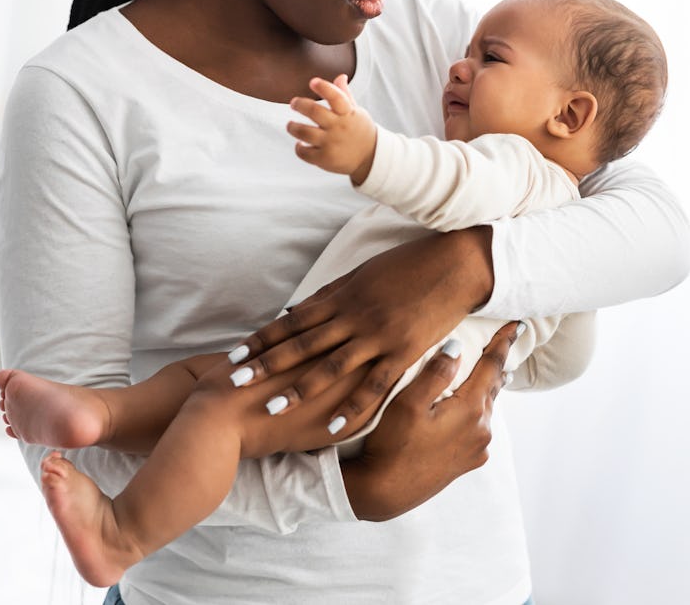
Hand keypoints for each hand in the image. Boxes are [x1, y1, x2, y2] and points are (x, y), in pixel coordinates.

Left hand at [227, 227, 493, 434]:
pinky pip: (373, 386)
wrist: (455, 264)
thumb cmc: (407, 265)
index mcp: (341, 296)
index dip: (262, 338)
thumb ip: (328, 296)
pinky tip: (331, 426)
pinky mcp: (403, 353)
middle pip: (302, 344)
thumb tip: (294, 311)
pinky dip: (351, 407)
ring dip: (299, 388)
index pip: (291, 322)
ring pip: (330, 367)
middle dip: (266, 364)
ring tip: (271, 406)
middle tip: (235, 381)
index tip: (235, 354)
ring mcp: (378, 336)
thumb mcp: (361, 274)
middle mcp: (353, 317)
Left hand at [287, 74, 377, 184]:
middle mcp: (338, 127)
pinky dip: (299, 148)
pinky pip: (304, 152)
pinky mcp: (325, 159)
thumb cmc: (359, 131)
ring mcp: (331, 144)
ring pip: (304, 132)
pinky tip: (300, 144)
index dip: (324, 87)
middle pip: (314, 111)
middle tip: (294, 103)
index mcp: (347, 113)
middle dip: (300, 104)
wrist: (370, 158)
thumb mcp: (356, 112)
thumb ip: (345, 95)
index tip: (313, 82)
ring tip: (291, 125)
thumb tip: (340, 76)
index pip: (336, 97)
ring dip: (293, 127)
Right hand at [342, 322, 520, 520]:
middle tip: (508, 341)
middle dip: (498, 364)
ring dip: (488, 388)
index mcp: (471, 410)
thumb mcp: (408, 403)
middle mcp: (481, 429)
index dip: (503, 343)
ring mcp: (476, 449)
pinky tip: (472, 410)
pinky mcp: (467, 462)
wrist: (385, 492)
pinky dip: (478, 411)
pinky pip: (478, 428)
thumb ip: (435, 373)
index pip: (491, 366)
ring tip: (495, 373)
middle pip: (492, 387)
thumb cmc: (392, 444)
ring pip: (486, 408)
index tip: (518, 325)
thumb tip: (457, 346)